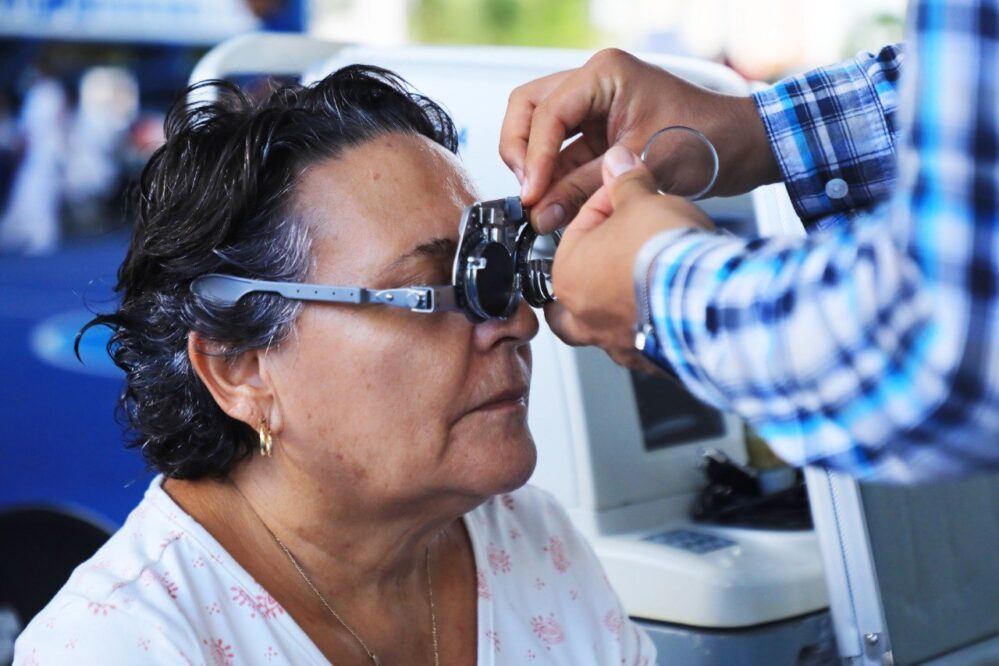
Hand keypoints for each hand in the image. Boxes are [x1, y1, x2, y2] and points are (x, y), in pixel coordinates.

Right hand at [500, 48, 778, 232]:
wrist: (744, 150)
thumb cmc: (710, 140)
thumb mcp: (642, 167)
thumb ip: (585, 190)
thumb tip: (540, 213)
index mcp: (605, 74)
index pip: (548, 112)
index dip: (533, 156)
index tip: (531, 193)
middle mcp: (595, 84)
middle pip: (530, 109)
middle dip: (520, 151)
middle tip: (526, 189)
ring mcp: (596, 108)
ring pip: (541, 131)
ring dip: (536, 167)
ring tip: (539, 204)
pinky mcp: (601, 134)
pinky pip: (564, 154)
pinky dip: (556, 178)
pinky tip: (555, 205)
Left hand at [545, 145, 712, 368]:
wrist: (706, 296)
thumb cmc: (665, 255)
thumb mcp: (642, 199)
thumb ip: (626, 180)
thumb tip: (617, 161)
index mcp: (568, 275)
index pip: (579, 229)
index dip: (606, 205)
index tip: (626, 196)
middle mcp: (584, 315)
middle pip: (573, 290)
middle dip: (592, 269)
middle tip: (612, 253)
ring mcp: (615, 342)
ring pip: (603, 324)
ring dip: (618, 304)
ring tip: (642, 283)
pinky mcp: (650, 359)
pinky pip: (642, 343)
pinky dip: (651, 327)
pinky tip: (667, 311)